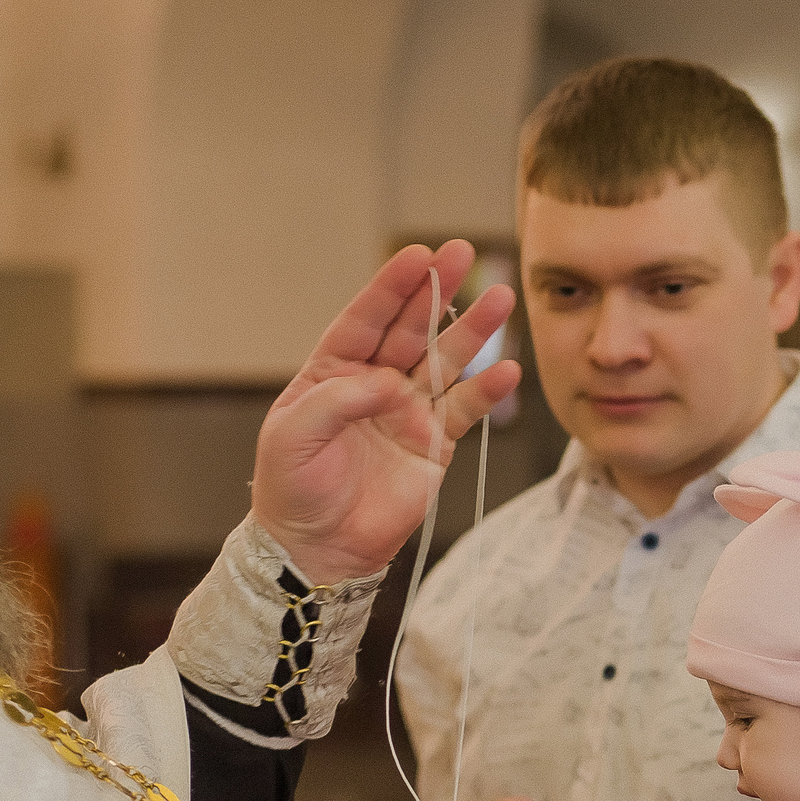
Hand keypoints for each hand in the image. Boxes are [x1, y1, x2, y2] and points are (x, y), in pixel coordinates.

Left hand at [250, 240, 525, 586]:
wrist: (318, 548)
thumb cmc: (293, 489)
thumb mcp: (292, 435)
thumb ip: (336, 400)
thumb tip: (387, 383)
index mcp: (333, 371)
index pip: (366, 318)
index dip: (391, 287)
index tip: (417, 255)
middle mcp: (374, 384)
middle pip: (412, 328)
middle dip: (437, 290)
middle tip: (463, 252)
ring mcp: (408, 412)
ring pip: (446, 361)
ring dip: (473, 331)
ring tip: (501, 299)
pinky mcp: (435, 445)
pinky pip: (465, 410)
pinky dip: (487, 391)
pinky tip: (506, 370)